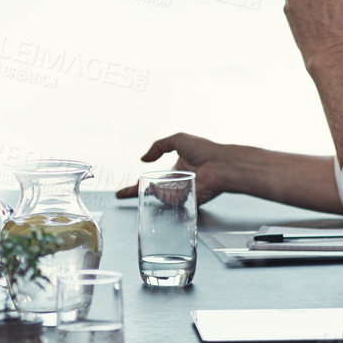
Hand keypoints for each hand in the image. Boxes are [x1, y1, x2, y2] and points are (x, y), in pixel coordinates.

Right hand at [114, 132, 235, 203]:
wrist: (221, 164)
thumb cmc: (204, 150)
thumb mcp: (178, 140)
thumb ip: (158, 146)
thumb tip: (143, 158)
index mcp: (176, 169)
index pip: (152, 178)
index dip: (136, 185)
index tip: (122, 192)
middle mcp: (177, 182)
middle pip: (153, 193)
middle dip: (138, 194)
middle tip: (123, 194)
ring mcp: (182, 193)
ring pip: (160, 197)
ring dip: (154, 191)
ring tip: (157, 183)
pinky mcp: (188, 201)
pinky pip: (171, 202)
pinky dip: (165, 196)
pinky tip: (165, 189)